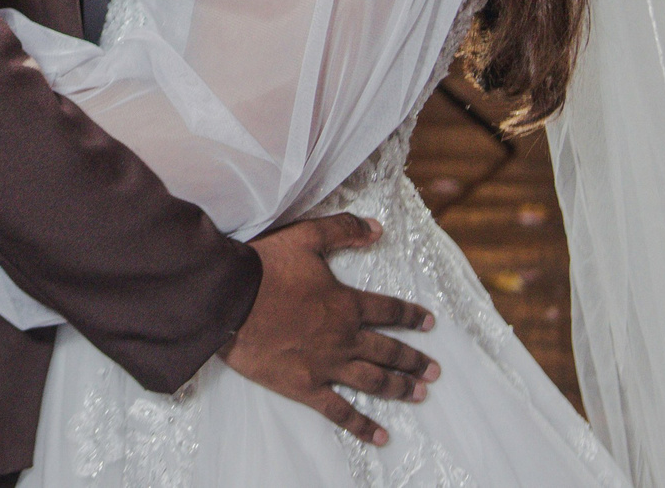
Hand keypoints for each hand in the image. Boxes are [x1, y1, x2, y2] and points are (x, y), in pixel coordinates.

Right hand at [220, 213, 437, 444]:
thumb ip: (343, 230)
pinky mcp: (306, 387)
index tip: (429, 323)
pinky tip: (380, 436)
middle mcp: (344, 338)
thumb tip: (377, 228)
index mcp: (347, 303)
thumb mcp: (306, 237)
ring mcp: (327, 365)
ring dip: (400, 388)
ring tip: (420, 395)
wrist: (229, 299)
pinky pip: (340, 411)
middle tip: (435, 371)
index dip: (411, 315)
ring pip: (374, 381)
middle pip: (389, 351)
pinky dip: (362, 425)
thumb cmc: (266, 267)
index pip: (389, 310)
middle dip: (414, 361)